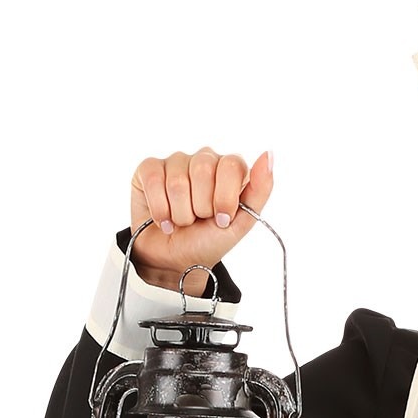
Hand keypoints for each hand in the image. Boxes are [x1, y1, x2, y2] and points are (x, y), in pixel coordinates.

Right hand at [128, 147, 272, 292]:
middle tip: (199, 220)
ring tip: (182, 222)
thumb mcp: (241, 223)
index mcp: (228, 170)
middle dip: (201, 207)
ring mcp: (175, 162)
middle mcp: (203, 160)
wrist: (175, 262)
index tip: (221, 219)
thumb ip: (260, 190)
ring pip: (178, 181)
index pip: (231, 165)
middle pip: (203, 169)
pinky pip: (153, 180)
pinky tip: (164, 219)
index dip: (225, 197)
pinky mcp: (149, 169)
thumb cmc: (208, 241)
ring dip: (180, 214)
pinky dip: (160, 210)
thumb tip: (268, 155)